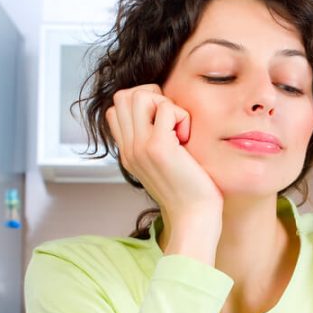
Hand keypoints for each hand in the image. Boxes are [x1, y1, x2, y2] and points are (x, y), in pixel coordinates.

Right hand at [106, 84, 222, 262]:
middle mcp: (129, 149)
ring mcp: (140, 147)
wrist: (194, 218)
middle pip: (123, 96)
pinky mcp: (158, 147)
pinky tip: (187, 138)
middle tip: (172, 121)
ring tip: (178, 129)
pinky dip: (182, 115)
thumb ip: (156, 143)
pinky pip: (165, 107)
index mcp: (128, 153)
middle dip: (152, 97)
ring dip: (165, 104)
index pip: (117, 109)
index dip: (143, 106)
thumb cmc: (190, 193)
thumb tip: (165, 116)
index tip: (165, 125)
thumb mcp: (166, 166)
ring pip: (139, 95)